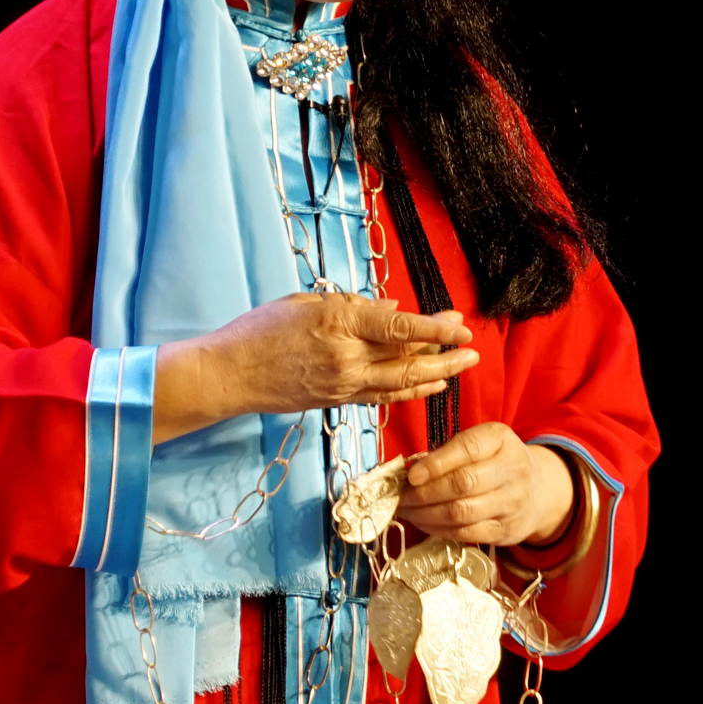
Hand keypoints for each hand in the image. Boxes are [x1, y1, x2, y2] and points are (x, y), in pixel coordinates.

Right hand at [154, 295, 475, 442]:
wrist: (229, 375)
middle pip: (407, 358)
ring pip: (400, 382)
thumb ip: (353, 306)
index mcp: (338, 323)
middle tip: (473, 347)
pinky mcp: (337, 401)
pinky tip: (429, 384)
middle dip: (446, 353)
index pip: (397, 327)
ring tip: (463, 366)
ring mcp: (342, 384)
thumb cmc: (259, 330)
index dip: (434, 328)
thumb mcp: (306, 302)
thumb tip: (393, 310)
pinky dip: (410, 390)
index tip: (460, 324)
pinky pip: (382, 396)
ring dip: (436, 374)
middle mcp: (346, 357)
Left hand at [399, 422, 574, 546]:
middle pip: (462, 484)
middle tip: (401, 498)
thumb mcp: (480, 444)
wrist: (538, 490)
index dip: (435, 464)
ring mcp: (512, 502)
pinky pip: (466, 533)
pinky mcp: (507, 530)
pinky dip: (438, 530)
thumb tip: (408, 473)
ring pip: (461, 513)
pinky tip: (424, 523)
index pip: (467, 449)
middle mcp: (512, 469)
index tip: (410, 476)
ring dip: (426, 515)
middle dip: (424, 493)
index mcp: (501, 439)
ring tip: (407, 511)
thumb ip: (448, 453)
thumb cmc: (495, 462)